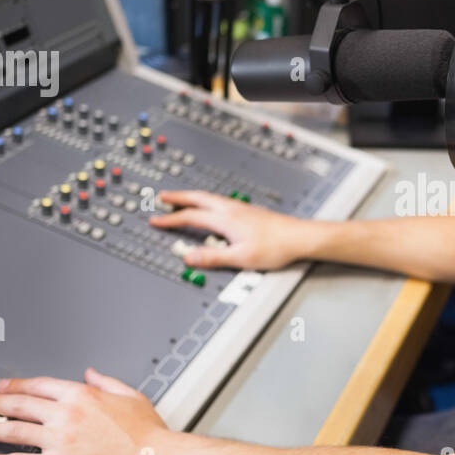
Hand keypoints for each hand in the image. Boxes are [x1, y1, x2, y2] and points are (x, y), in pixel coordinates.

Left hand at [0, 368, 168, 454]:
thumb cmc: (148, 434)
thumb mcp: (131, 396)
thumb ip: (107, 382)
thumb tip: (92, 372)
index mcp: (82, 395)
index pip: (39, 386)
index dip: (16, 385)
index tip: (3, 386)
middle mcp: (65, 414)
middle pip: (19, 405)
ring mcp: (58, 440)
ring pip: (11, 431)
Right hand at [148, 189, 311, 269]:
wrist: (300, 237)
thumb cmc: (276, 247)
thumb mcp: (241, 258)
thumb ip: (213, 258)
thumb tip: (189, 257)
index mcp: (226, 219)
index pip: (190, 217)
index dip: (170, 219)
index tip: (155, 220)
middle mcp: (231, 209)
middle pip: (198, 198)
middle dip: (177, 197)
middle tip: (161, 197)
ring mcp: (240, 208)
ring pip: (209, 197)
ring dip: (191, 197)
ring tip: (181, 199)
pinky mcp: (248, 211)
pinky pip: (219, 200)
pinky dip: (205, 200)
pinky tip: (210, 206)